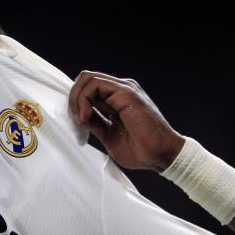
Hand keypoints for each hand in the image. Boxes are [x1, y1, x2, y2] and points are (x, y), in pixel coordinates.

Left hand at [69, 71, 184, 171]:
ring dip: (77, 98)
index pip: (90, 88)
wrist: (161, 155)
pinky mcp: (126, 92)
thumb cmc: (141, 150)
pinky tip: (86, 116)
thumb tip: (79, 116)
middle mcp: (121, 90)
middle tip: (76, 119)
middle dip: (73, 98)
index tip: (75, 120)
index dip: (76, 101)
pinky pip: (95, 85)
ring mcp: (124, 89)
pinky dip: (84, 99)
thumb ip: (95, 123)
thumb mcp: (108, 135)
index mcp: (118, 99)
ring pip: (88, 79)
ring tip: (81, 119)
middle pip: (86, 79)